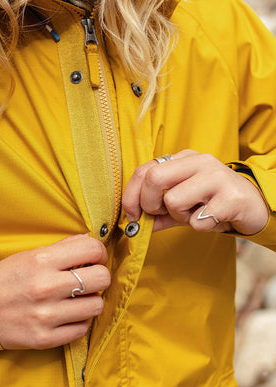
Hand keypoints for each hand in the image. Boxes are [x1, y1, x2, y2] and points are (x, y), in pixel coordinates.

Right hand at [0, 235, 109, 349]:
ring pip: (96, 306)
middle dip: (99, 277)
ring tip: (76, 299)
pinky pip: (82, 329)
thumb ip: (63, 247)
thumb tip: (90, 240)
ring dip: (90, 301)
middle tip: (89, 279)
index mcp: (42, 260)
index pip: (92, 249)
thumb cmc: (7, 279)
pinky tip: (67, 315)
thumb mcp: (31, 255)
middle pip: (102, 278)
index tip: (94, 259)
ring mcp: (47, 315)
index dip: (99, 253)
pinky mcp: (45, 338)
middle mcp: (46, 287)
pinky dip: (79, 321)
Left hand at [122, 149, 268, 234]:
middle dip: (150, 204)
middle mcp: (199, 161)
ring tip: (196, 215)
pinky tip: (212, 220)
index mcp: (183, 159)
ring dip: (180, 217)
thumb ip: (157, 212)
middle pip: (154, 178)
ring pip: (173, 200)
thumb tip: (132, 224)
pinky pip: (198, 221)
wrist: (255, 206)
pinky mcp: (231, 198)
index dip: (131, 195)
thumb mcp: (182, 205)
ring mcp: (217, 176)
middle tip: (163, 214)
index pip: (144, 170)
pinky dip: (200, 226)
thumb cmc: (213, 203)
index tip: (132, 215)